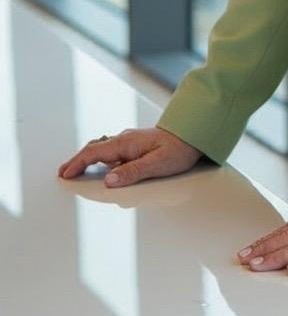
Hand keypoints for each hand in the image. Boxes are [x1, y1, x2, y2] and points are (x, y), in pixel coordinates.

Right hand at [57, 126, 201, 186]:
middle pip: (95, 149)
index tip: (65, 173)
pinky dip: (101, 158)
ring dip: (88, 159)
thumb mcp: (157, 164)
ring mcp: (131, 142)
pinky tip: (101, 167)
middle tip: (64, 172)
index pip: (94, 152)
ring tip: (77, 170)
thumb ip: (132, 172)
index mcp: (127, 143)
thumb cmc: (178, 149)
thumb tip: (110, 180)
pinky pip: (113, 151)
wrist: (194, 135)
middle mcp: (126, 139)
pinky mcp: (137, 145)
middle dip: (78, 160)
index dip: (77, 163)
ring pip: (103, 149)